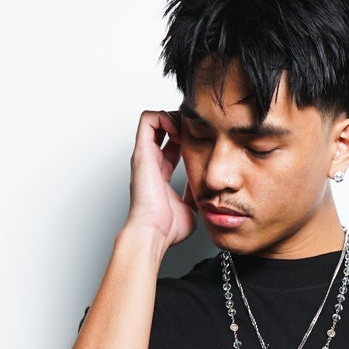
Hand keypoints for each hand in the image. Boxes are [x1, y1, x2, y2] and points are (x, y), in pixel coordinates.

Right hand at [127, 109, 197, 246]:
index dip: (188, 139)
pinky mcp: (142, 152)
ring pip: (155, 120)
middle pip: (165, 131)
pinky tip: (177, 127)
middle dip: (181, 124)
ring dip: (172, 117)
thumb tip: (206, 193)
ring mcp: (145, 156)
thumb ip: (195, 196)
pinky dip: (162, 116)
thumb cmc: (168, 228)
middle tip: (196, 130)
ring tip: (186, 126)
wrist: (154, 233)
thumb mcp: (190, 208)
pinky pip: (148, 120)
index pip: (173, 147)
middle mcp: (151, 163)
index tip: (203, 140)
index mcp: (162, 175)